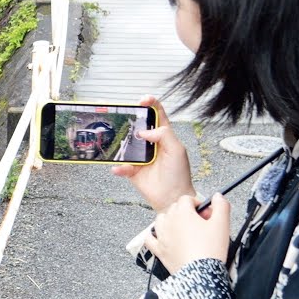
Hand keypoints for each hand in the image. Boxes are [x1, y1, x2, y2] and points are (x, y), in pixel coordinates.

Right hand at [111, 95, 194, 209]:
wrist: (172, 198)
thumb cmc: (179, 175)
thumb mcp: (177, 150)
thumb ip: (163, 135)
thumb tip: (144, 132)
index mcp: (164, 137)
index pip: (158, 116)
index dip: (151, 105)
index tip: (143, 100)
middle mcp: (151, 145)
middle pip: (138, 128)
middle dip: (131, 121)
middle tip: (124, 116)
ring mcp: (141, 158)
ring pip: (126, 145)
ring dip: (121, 145)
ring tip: (119, 144)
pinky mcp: (132, 171)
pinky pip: (121, 166)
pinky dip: (119, 167)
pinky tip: (119, 168)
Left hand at [143, 194, 230, 275]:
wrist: (200, 274)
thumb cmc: (211, 249)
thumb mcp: (222, 224)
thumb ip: (221, 206)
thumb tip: (217, 196)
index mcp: (182, 213)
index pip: (187, 199)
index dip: (198, 204)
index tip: (207, 214)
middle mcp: (168, 222)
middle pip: (175, 208)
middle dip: (188, 212)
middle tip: (202, 224)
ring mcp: (161, 236)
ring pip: (161, 220)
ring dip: (171, 221)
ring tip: (185, 230)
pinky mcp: (158, 250)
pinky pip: (150, 238)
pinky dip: (155, 236)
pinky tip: (164, 238)